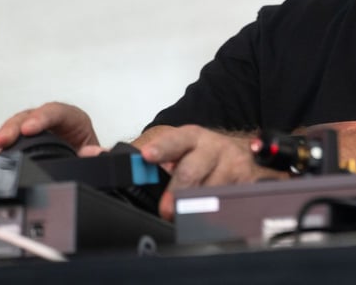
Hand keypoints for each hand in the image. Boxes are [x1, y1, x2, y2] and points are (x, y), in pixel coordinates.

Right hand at [0, 102, 100, 151]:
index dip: (42, 118)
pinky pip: (15, 138)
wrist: (86, 170)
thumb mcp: (98, 155)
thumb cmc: (90, 157)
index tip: (29, 129)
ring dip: (7, 133)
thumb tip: (96, 152)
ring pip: (19, 124)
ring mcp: (39, 129)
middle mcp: (54, 121)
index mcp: (74, 119)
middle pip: (32, 115)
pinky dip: (6, 145)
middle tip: (4, 139)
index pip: (57, 111)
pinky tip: (0, 153)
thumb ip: (99, 154)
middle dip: (16, 126)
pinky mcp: (28, 140)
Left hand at [134, 125, 287, 219]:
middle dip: (176, 192)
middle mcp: (214, 148)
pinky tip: (215, 217)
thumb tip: (105, 154)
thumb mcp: (181, 148)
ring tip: (187, 218)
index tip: (148, 156)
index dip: (161, 148)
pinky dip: (221, 213)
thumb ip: (148, 156)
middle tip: (166, 209)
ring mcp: (234, 164)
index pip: (175, 140)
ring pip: (210, 192)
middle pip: (191, 171)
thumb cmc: (206, 154)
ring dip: (196, 208)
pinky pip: (233, 202)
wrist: (245, 153)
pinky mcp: (250, 181)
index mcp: (193, 137)